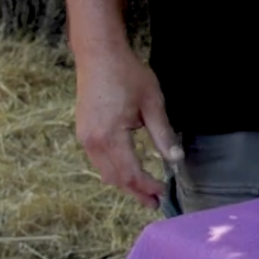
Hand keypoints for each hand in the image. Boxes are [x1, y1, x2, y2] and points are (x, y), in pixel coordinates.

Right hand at [74, 45, 179, 208]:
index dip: (148, 186)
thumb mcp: (152, 103)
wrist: (99, 56)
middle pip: (115, 178)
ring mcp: (85, 138)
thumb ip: (163, 134)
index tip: (164, 193)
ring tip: (144, 191)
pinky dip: (115, 170)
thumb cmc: (128, 75)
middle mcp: (92, 143)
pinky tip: (129, 171)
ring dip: (125, 184)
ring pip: (105, 172)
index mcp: (110, 137)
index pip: (130, 173)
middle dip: (136, 192)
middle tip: (155, 203)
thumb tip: (175, 159)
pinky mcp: (84, 132)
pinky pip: (99, 161)